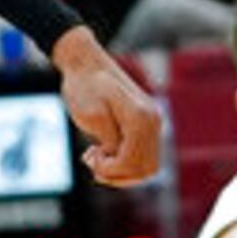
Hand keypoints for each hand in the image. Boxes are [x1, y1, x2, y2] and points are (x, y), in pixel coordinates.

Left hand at [52, 28, 161, 184]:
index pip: (132, 162)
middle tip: (92, 161)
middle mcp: (153, 120)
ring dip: (122, 172)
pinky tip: (105, 153)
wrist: (85, 63)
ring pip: (147, 167)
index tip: (90, 157)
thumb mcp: (91, 116)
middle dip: (117, 174)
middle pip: (144, 169)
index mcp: (141, 116)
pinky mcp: (146, 124)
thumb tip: (119, 158)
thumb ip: (110, 140)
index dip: (110, 169)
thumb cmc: (83, 86)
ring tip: (97, 159)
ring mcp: (152, 122)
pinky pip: (144, 156)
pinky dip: (126, 162)